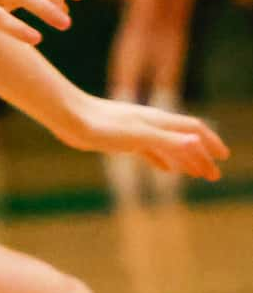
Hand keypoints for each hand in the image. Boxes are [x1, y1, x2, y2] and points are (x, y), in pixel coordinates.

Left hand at [58, 93, 228, 180]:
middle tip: (214, 175)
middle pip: (182, 138)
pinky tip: (166, 170)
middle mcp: (150, 123)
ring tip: (196, 174)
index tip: (224, 157)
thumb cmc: (101, 125)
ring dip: (184, 158)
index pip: (193, 128)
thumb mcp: (138, 135)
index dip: (210, 142)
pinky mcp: (121, 138)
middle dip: (201, 156)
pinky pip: (149, 150)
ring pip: (167, 145)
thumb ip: (167, 140)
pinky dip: (162, 160)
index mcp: (158, 120)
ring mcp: (135, 130)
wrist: (68, 116)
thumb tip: (197, 143)